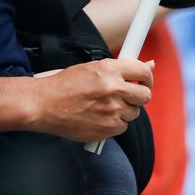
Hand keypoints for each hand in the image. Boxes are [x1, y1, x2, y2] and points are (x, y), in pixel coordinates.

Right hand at [28, 59, 154, 142]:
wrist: (44, 105)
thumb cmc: (64, 85)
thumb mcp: (91, 67)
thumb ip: (120, 68)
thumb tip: (149, 65)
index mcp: (109, 69)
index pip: (143, 72)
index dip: (147, 77)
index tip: (145, 81)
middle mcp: (114, 89)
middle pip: (145, 95)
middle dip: (139, 95)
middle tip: (128, 94)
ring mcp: (112, 111)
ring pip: (134, 113)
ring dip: (124, 110)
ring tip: (105, 106)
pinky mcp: (107, 129)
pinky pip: (122, 127)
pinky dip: (114, 123)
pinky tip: (100, 116)